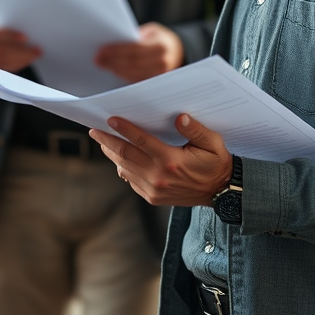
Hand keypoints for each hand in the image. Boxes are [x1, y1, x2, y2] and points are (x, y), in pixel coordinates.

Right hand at [0, 15, 41, 71]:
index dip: (9, 36)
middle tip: (36, 50)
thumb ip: (5, 20)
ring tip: (34, 55)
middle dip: (19, 51)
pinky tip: (26, 60)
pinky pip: (1, 69)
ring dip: (19, 60)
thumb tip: (29, 25)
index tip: (26, 37)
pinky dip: (15, 65)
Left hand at [89, 114, 232, 206]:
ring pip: (124, 168)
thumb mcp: (212, 143)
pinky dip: (122, 168)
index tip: (110, 119)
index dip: (124, 129)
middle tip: (94, 130)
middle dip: (107, 141)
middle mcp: (159, 176)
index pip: (141, 141)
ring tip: (103, 141)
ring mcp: (153, 189)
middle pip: (125, 155)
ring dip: (111, 154)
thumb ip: (196, 130)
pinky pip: (131, 180)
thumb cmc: (215, 163)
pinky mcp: (152, 197)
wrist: (220, 192)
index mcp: (171, 161)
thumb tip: (180, 117)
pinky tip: (119, 159)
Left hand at [95, 22, 183, 82]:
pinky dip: (122, 75)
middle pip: (132, 63)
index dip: (117, 51)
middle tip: (97, 59)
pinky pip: (135, 80)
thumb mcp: (151, 31)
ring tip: (102, 64)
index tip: (102, 50)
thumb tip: (114, 43)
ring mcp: (159, 75)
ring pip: (132, 74)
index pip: (135, 49)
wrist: (177, 51)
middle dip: (112, 61)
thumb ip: (136, 36)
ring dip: (115, 69)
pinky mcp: (154, 83)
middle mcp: (162, 62)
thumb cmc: (159, 38)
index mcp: (161, 46)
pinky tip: (113, 70)